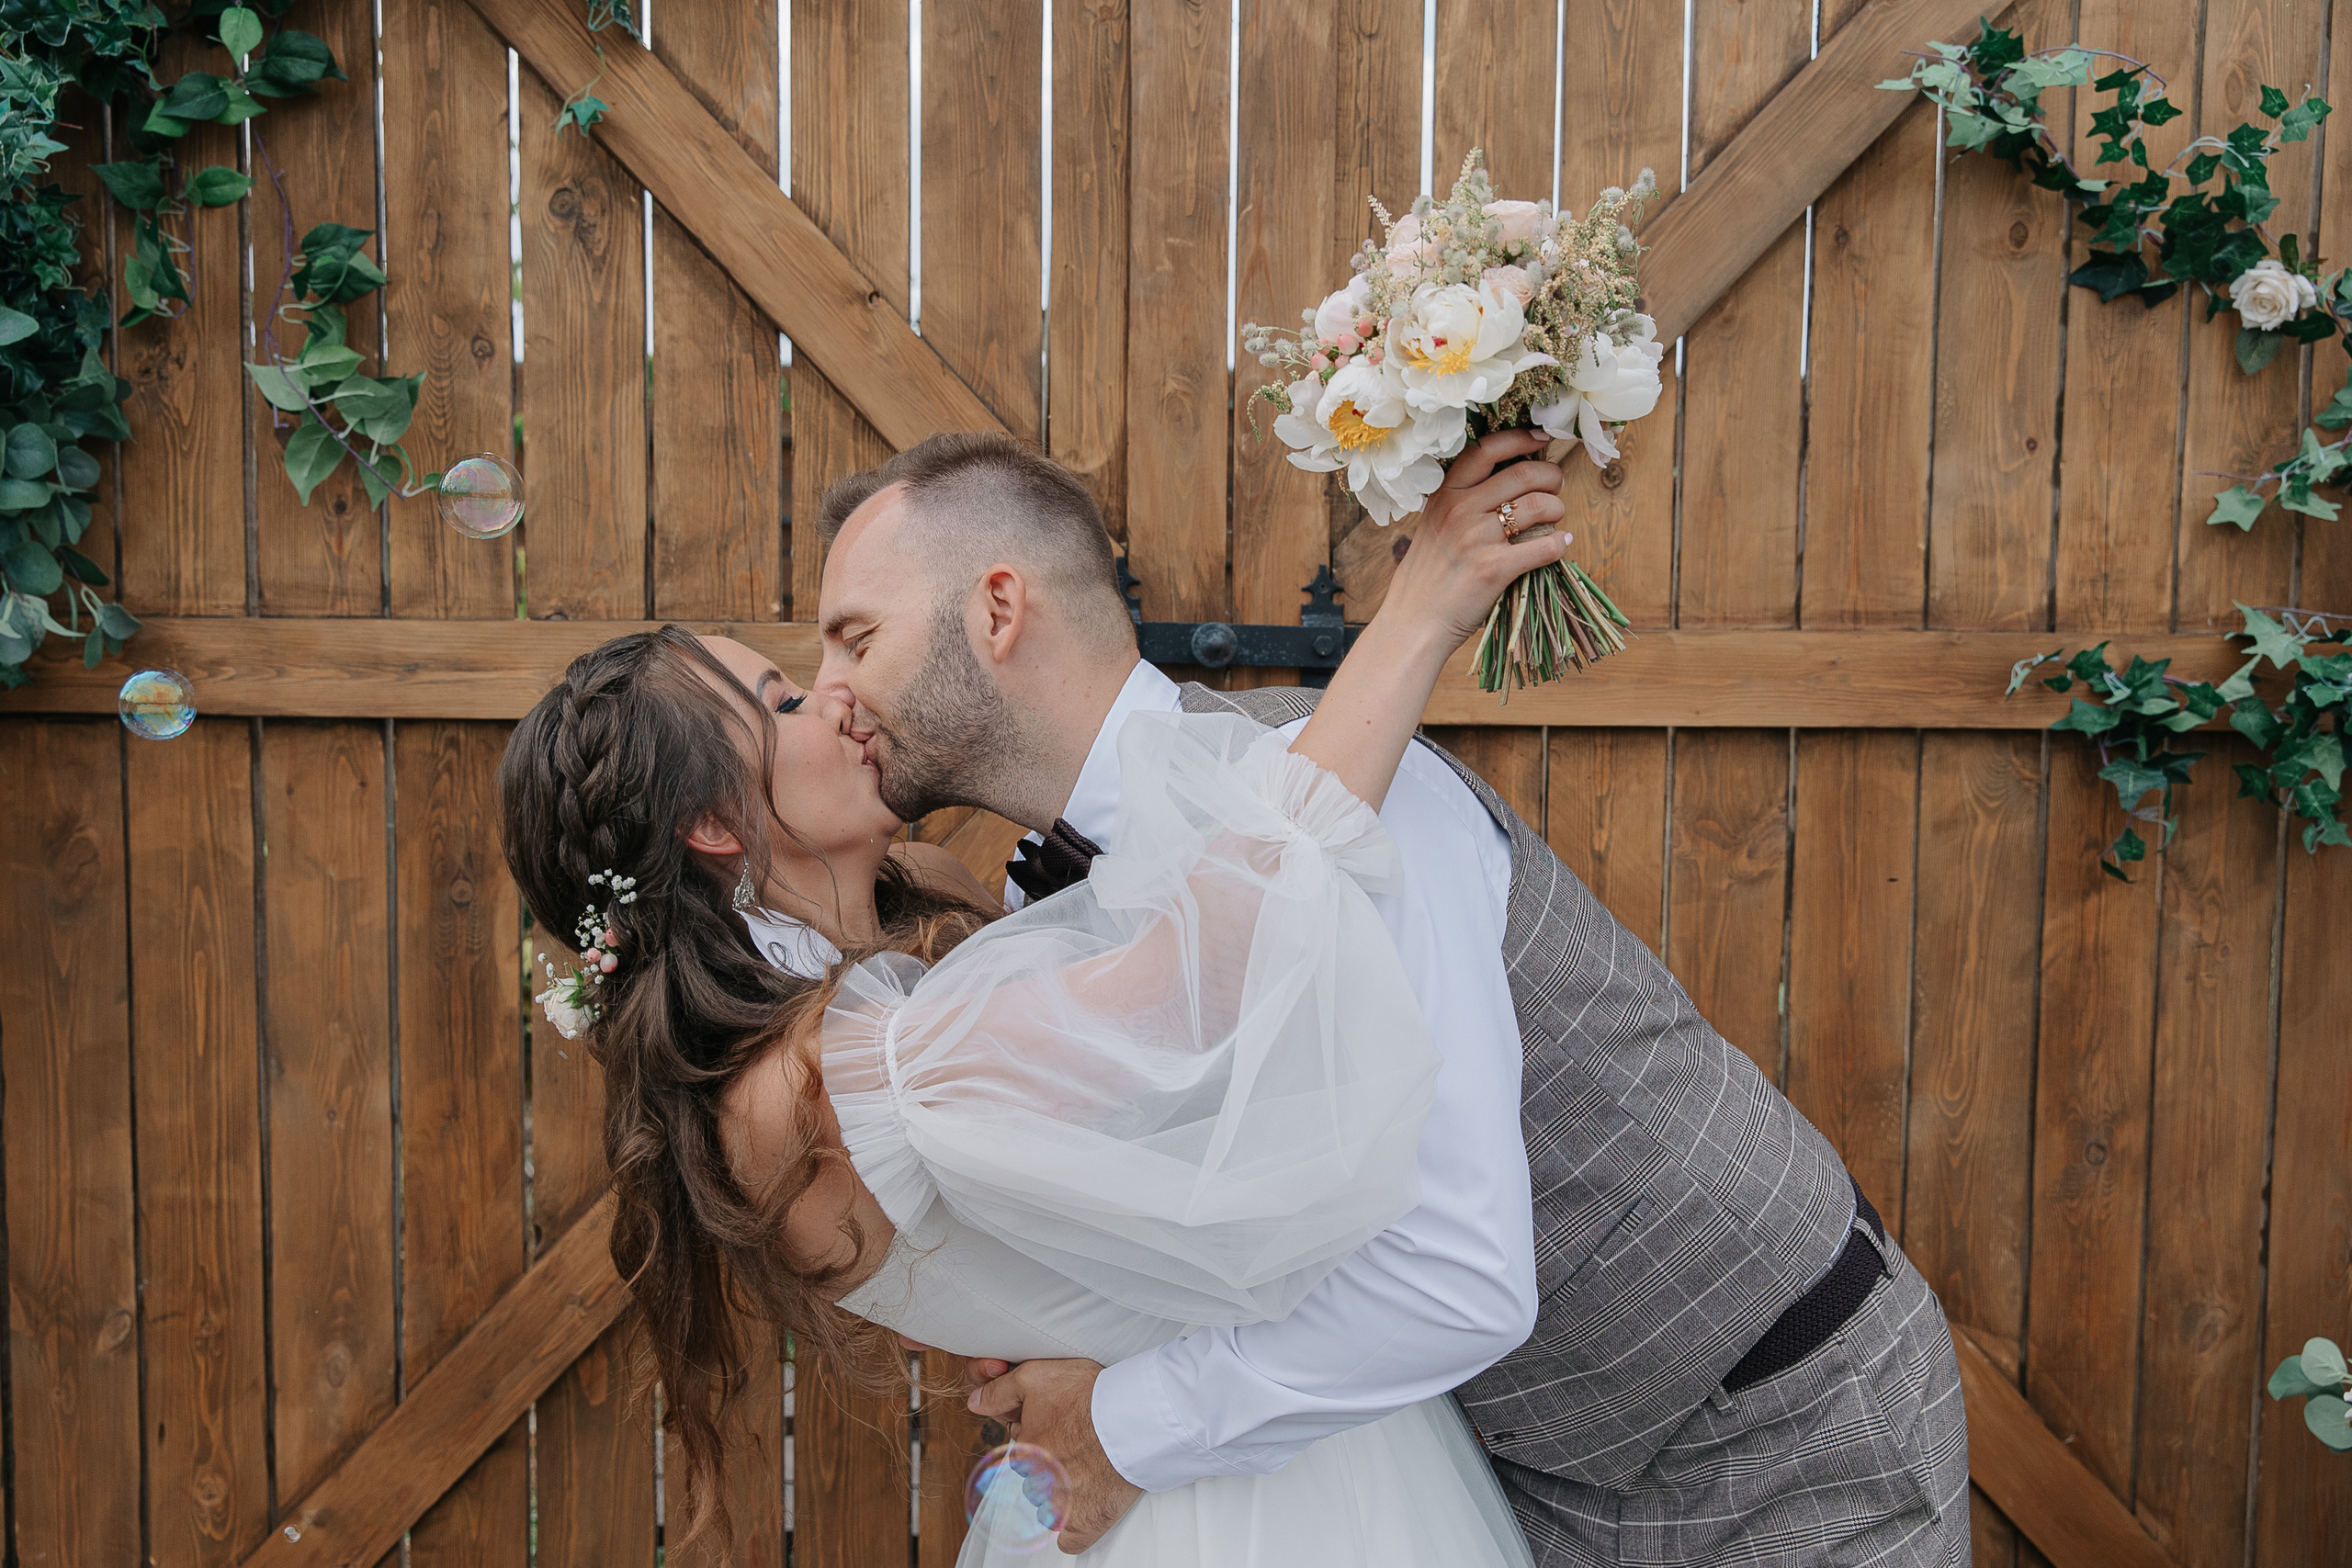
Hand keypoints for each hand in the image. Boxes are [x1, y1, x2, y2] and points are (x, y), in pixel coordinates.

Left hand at [967, 1358, 1143, 1554]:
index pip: (1022, 1456)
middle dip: (1052, 1470)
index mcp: (1023, 1453)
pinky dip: (1077, 1528)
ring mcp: (1060, 1508)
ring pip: (1050, 1510)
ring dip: (1063, 1496)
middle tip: (1079, 1448)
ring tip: (1089, 1471)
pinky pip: (1070, 1540)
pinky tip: (1087, 1508)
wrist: (1135, 1416)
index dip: (1042, 1441)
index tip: (1062, 1432)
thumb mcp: (1036, 1377)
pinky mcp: (1085, 1524)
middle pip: (1036, 1483)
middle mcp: (1036, 1484)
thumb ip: (999, 1392)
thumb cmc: (1090, 1394)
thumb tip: (975, 1403)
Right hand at [1379, 427, 1569, 655]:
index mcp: (1445, 495)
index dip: (1521, 438)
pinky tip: (1560, 544)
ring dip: (1557, 508)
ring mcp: (1477, 538)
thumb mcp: (1434, 525)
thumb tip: (1511, 484)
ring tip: (1555, 517)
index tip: (1541, 439)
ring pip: (1539, 506)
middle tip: (1556, 487)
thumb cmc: (1428, 576)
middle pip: (1523, 473)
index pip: (1487, 449)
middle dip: (1551, 476)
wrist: (1413, 622)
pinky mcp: (1494, 568)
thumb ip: (1463, 502)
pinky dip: (1559, 543)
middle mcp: (1460, 510)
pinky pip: (1544, 546)